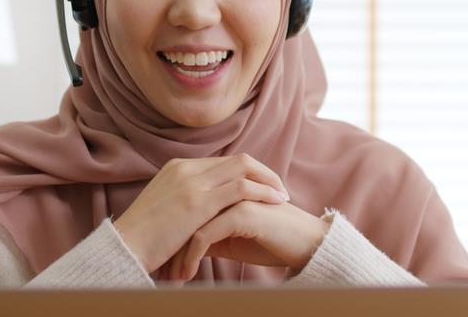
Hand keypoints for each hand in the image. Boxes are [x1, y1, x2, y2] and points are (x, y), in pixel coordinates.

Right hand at [112, 153, 289, 273]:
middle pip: (237, 159)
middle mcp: (186, 168)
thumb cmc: (143, 239)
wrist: (124, 248)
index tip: (263, 186)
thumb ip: (185, 203)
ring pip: (243, 168)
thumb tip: (205, 212)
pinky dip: (263, 192)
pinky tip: (276, 202)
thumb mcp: (165, 210)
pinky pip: (241, 188)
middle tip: (280, 188)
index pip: (222, 162)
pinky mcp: (198, 201)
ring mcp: (192, 182)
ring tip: (283, 196)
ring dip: (268, 181)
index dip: (247, 172)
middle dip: (263, 172)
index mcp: (177, 168)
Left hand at [167, 200, 328, 282]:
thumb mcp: (232, 240)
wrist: (307, 244)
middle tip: (160, 271)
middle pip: (183, 214)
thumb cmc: (271, 241)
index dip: (171, 235)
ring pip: (191, 226)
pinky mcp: (242, 213)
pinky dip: (192, 258)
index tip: (161, 260)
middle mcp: (225, 188)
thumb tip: (183, 246)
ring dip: (178, 255)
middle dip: (169, 245)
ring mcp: (233, 198)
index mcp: (222, 189)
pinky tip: (187, 276)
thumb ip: (209, 234)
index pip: (185, 208)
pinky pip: (205, 236)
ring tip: (172, 278)